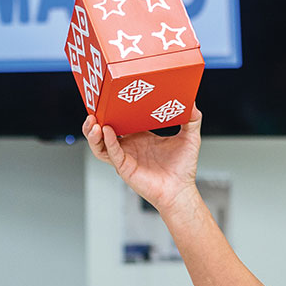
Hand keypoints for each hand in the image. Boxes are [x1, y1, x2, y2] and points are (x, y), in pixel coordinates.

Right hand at [82, 108, 202, 213]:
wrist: (180, 190)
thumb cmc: (182, 168)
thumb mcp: (190, 138)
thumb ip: (192, 119)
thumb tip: (193, 102)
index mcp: (140, 135)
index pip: (121, 118)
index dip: (113, 108)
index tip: (111, 95)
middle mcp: (129, 145)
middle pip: (104, 130)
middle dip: (95, 119)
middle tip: (95, 107)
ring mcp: (124, 156)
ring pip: (100, 144)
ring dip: (92, 133)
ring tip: (93, 121)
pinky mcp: (124, 167)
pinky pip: (111, 153)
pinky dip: (107, 142)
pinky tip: (107, 131)